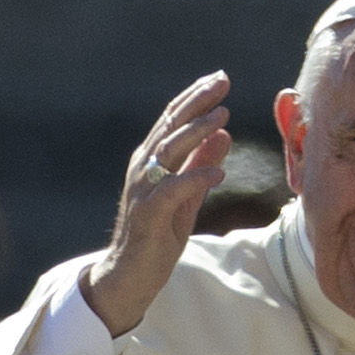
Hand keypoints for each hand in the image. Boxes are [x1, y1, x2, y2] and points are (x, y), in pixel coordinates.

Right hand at [79, 71, 232, 337]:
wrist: (130, 276)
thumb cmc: (157, 236)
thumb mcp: (186, 197)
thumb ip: (201, 165)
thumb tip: (224, 134)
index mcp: (151, 161)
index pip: (172, 120)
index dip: (194, 97)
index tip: (218, 78)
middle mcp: (143, 168)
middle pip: (170, 126)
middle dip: (196, 102)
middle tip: (222, 82)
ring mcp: (143, 189)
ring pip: (169, 151)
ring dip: (196, 132)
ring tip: (223, 117)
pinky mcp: (148, 213)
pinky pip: (173, 190)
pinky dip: (195, 178)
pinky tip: (218, 171)